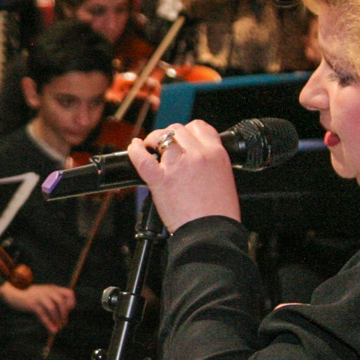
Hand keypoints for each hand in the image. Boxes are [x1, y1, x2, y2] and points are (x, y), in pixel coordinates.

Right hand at [0, 281, 75, 333]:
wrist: (13, 292)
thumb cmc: (30, 295)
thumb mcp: (44, 293)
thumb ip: (53, 298)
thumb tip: (62, 314)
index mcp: (52, 288)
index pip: (69, 293)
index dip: (71, 303)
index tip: (69, 311)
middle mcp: (47, 291)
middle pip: (61, 302)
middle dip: (64, 315)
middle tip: (63, 324)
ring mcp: (39, 297)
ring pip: (52, 309)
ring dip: (56, 320)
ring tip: (57, 329)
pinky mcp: (32, 304)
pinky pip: (43, 315)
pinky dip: (48, 323)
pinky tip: (52, 330)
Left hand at [125, 120, 241, 229]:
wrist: (211, 232)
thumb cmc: (218, 213)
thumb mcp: (225, 179)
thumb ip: (210, 164)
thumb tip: (197, 159)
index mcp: (217, 154)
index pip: (200, 127)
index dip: (189, 130)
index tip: (183, 138)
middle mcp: (198, 155)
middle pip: (178, 129)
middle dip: (170, 135)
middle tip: (165, 147)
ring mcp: (178, 166)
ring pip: (162, 137)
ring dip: (154, 140)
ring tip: (151, 148)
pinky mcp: (161, 180)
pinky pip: (142, 158)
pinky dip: (135, 150)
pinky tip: (135, 147)